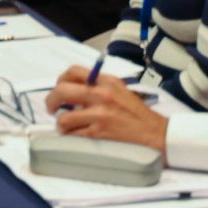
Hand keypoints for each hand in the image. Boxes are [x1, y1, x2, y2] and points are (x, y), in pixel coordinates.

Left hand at [47, 67, 167, 154]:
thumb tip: (74, 89)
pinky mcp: (99, 134)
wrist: (156, 135)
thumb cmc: (138, 115)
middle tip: (52, 108)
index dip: (60, 80)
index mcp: (107, 81)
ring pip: (63, 118)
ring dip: (61, 124)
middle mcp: (102, 95)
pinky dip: (70, 136)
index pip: (73, 71)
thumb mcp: (120, 91)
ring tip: (66, 127)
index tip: (58, 89)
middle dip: (51, 101)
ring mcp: (99, 115)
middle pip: (62, 91)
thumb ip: (99, 86)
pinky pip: (73, 134)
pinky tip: (75, 136)